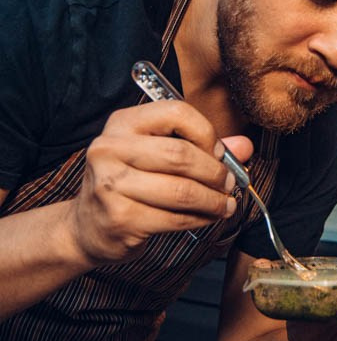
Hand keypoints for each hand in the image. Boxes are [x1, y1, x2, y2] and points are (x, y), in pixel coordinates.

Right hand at [67, 101, 252, 264]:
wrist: (87, 227)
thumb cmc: (128, 184)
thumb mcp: (157, 155)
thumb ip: (201, 147)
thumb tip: (245, 146)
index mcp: (122, 123)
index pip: (175, 113)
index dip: (206, 133)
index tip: (220, 153)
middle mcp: (110, 148)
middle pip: (181, 155)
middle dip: (215, 172)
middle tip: (230, 183)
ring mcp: (111, 184)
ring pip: (181, 190)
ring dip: (213, 200)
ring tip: (225, 205)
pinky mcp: (120, 218)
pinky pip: (175, 218)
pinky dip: (200, 219)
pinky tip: (208, 218)